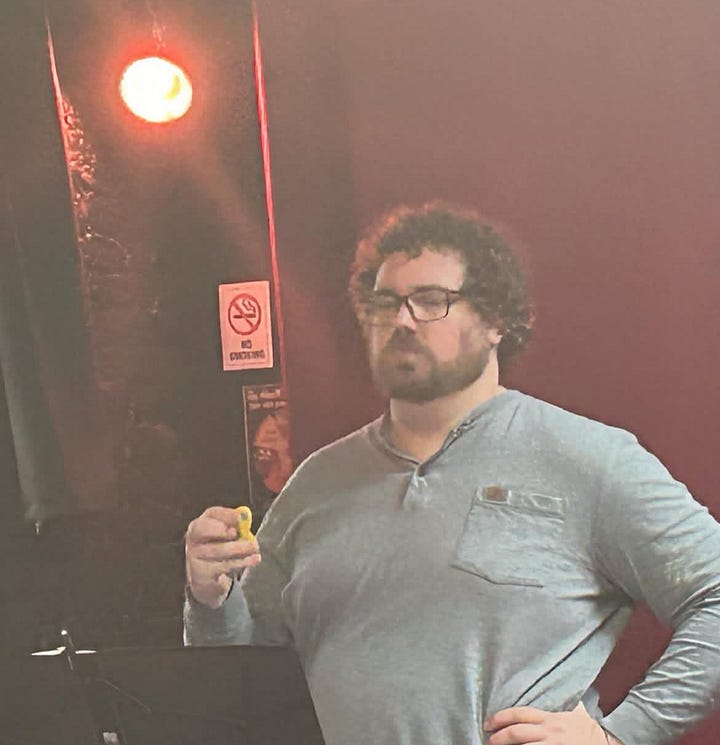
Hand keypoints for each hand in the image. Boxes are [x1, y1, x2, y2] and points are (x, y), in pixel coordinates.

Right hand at [185, 506, 261, 608]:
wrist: (204, 575)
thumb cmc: (218, 547)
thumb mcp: (225, 535)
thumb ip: (235, 526)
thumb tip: (245, 518)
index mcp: (201, 523)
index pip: (211, 514)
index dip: (226, 514)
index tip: (240, 516)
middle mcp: (193, 538)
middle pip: (203, 530)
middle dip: (220, 530)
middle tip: (235, 532)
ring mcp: (195, 556)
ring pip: (218, 550)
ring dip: (240, 548)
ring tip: (255, 547)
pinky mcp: (202, 573)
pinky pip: (224, 566)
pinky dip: (242, 562)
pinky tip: (254, 559)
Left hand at [485, 702, 620, 744]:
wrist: (607, 742)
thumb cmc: (591, 729)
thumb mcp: (577, 711)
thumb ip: (566, 702)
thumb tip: (564, 689)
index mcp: (551, 719)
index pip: (520, 714)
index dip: (501, 718)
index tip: (488, 723)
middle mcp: (550, 732)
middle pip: (518, 733)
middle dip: (500, 736)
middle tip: (488, 740)